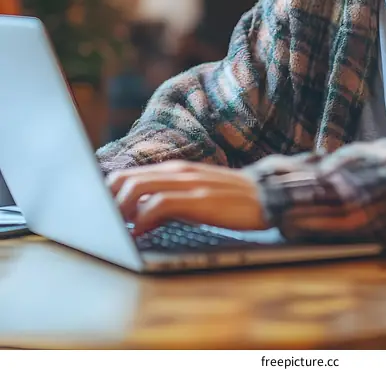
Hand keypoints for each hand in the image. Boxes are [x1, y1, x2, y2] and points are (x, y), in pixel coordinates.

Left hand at [106, 161, 269, 235]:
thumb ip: (168, 199)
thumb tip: (136, 217)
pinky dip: (142, 219)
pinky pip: (159, 203)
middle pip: (124, 178)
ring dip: (120, 211)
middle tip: (105, 226)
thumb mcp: (195, 194)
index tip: (100, 217)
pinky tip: (140, 234)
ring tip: (119, 230)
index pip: (127, 174)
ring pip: (136, 187)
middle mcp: (177, 171)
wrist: (267, 195)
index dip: (106, 195)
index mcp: (174, 169)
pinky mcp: (198, 199)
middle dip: (106, 204)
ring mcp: (188, 183)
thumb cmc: (230, 200)